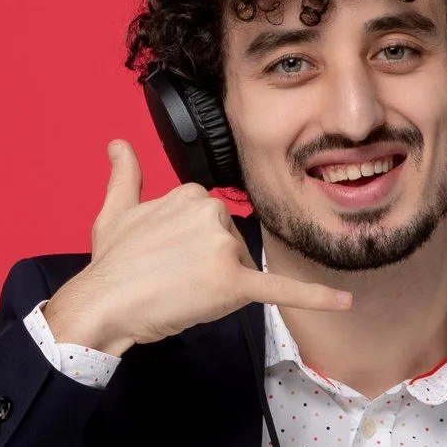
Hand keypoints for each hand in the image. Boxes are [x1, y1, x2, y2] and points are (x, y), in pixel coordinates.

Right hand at [41, 139, 351, 355]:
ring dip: (217, 286)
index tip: (167, 260)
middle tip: (171, 279)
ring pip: (241, 270)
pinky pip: (279, 289)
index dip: (193, 249)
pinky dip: (315, 296)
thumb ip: (126, 174)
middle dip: (208, 267)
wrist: (103, 303)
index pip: (214, 225)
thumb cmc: (112, 264)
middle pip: (231, 246)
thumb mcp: (116, 211)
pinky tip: (343, 303)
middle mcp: (211, 212)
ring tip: (180, 292)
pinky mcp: (232, 284)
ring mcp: (223, 248)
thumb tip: (117, 143)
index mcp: (192, 194)